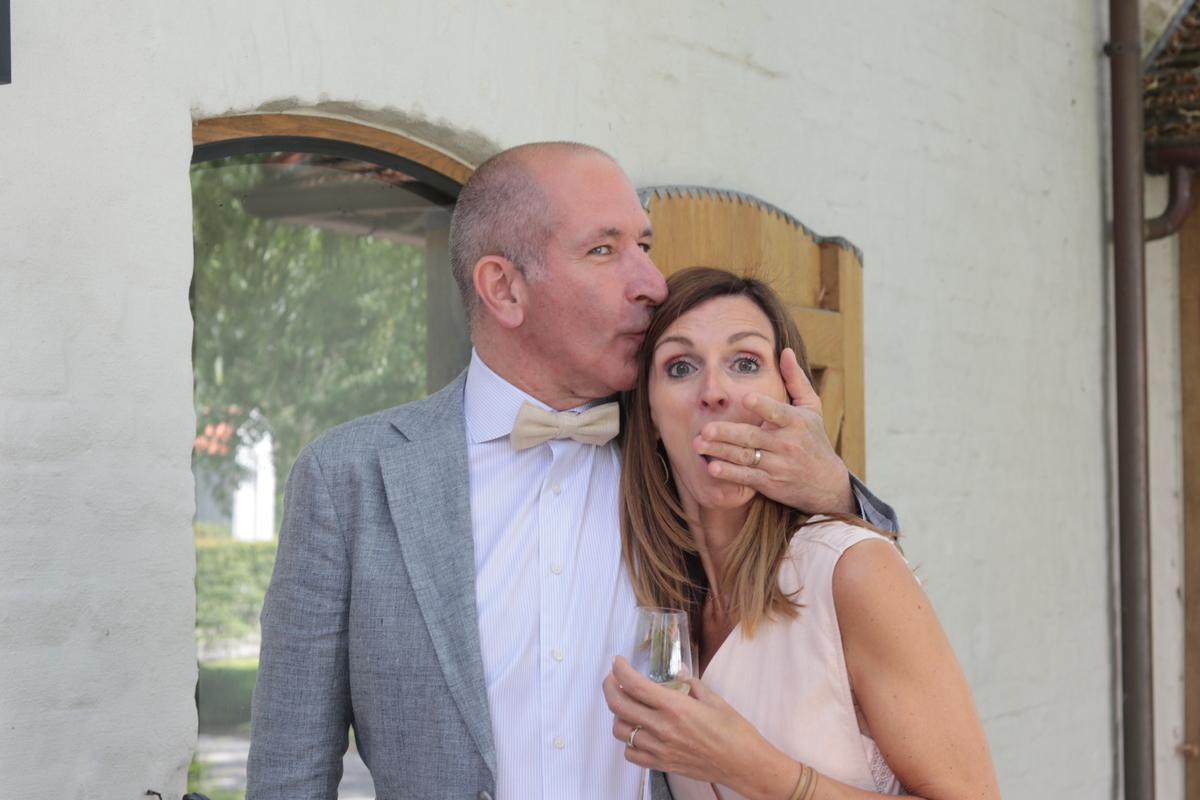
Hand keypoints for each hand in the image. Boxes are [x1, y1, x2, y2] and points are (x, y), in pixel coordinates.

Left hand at [603, 656, 798, 798]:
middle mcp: (662, 727)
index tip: (617, 662)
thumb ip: (690, 683)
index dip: (619, 669)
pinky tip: (638, 732)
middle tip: (612, 679)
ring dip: (619, 714)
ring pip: (620, 729)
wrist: (744, 764)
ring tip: (627, 706)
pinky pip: (631, 753)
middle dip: (609, 687)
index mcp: (675, 706)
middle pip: (619, 705)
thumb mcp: (713, 699)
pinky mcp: (662, 764)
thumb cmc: (734, 731)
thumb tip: (679, 671)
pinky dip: (628, 741)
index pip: (634, 684)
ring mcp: (660, 748)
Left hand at [694, 348, 854, 515]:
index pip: (777, 412)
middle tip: (705, 429)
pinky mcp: (769, 482)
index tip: (745, 398)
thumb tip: (786, 351)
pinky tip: (712, 468)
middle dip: (727, 433)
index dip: (762, 406)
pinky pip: (747, 477)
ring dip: (721, 452)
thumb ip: (796, 379)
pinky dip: (729, 473)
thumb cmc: (815, 439)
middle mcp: (786, 443)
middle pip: (752, 436)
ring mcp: (777, 464)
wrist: (826, 483)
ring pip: (745, 457)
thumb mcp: (812, 408)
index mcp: (795, 421)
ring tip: (699, 445)